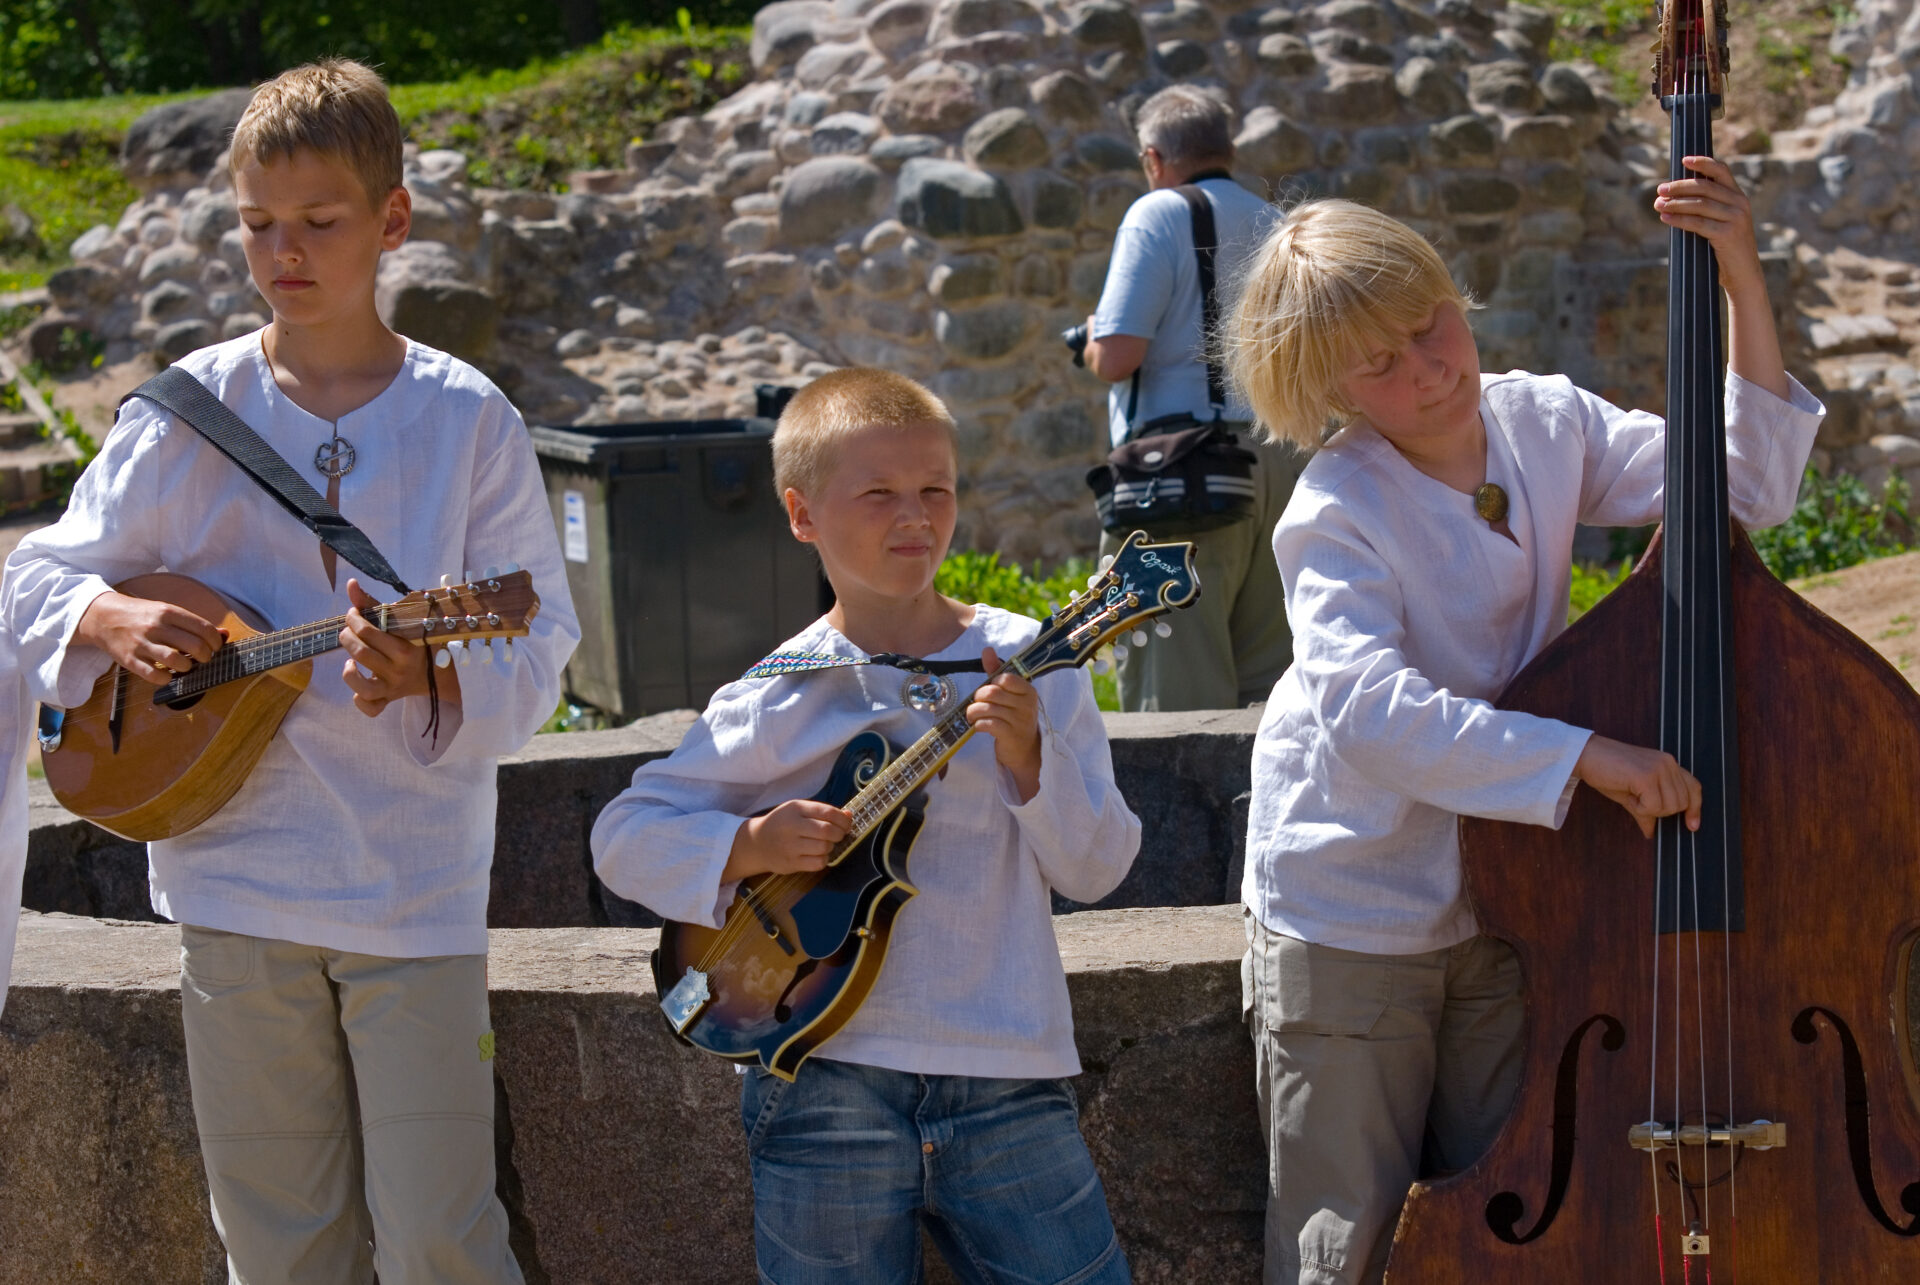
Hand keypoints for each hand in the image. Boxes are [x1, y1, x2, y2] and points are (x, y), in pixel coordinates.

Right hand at [75, 590, 224, 684]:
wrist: (103, 617)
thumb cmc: (142, 616)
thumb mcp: (167, 611)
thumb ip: (194, 623)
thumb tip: (225, 634)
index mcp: (167, 612)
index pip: (203, 628)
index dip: (216, 641)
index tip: (215, 647)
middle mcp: (155, 627)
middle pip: (194, 646)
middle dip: (206, 656)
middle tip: (203, 658)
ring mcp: (141, 644)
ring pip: (176, 661)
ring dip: (188, 667)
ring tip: (186, 665)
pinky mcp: (129, 660)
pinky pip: (154, 676)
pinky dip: (166, 679)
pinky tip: (168, 675)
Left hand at [339, 578, 457, 716]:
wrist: (438, 675)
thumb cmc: (416, 642)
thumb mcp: (401, 622)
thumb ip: (373, 604)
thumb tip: (350, 584)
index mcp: (405, 648)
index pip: (370, 630)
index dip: (354, 618)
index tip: (354, 613)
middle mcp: (399, 670)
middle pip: (361, 653)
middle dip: (347, 636)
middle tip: (349, 630)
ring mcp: (393, 688)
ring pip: (362, 686)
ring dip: (349, 671)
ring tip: (351, 660)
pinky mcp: (387, 700)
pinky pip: (370, 708)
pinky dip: (359, 700)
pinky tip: (359, 681)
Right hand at [723, 799, 850, 881]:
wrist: (756, 843)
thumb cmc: (782, 823)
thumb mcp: (798, 810)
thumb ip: (822, 811)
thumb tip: (849, 816)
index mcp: (795, 809)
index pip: (827, 812)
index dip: (843, 819)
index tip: (846, 824)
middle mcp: (792, 826)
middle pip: (828, 831)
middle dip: (840, 834)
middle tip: (839, 835)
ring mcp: (790, 847)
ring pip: (824, 848)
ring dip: (831, 846)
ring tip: (826, 844)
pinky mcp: (790, 864)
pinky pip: (818, 863)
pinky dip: (824, 859)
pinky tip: (818, 854)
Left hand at [968, 646, 1041, 802]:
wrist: (1024, 749)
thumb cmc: (1013, 717)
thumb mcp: (1008, 693)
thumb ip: (996, 671)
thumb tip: (987, 649)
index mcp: (1028, 691)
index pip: (1004, 678)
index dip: (991, 683)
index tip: (990, 691)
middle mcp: (1027, 705)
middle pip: (991, 692)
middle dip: (978, 698)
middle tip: (976, 704)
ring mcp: (1020, 721)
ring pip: (986, 708)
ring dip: (973, 712)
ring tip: (973, 716)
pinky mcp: (1010, 736)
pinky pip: (987, 724)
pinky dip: (978, 724)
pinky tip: (979, 726)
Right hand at [1574, 735, 1701, 839]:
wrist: (1585, 755)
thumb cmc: (1605, 772)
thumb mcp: (1631, 793)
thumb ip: (1646, 810)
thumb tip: (1651, 832)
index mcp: (1667, 763)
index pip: (1694, 788)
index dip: (1695, 808)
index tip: (1692, 826)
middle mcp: (1668, 763)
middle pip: (1681, 803)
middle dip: (1660, 811)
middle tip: (1637, 800)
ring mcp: (1659, 768)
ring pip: (1669, 807)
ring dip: (1649, 809)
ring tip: (1631, 795)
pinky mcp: (1646, 776)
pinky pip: (1653, 806)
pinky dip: (1640, 808)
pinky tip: (1628, 795)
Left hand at [1654, 156, 1763, 297]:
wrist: (1743, 275)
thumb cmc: (1725, 250)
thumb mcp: (1720, 223)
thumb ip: (1707, 209)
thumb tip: (1674, 197)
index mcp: (1738, 197)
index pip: (1721, 171)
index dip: (1703, 163)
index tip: (1683, 160)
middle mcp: (1740, 203)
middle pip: (1705, 187)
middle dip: (1679, 186)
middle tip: (1660, 189)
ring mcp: (1736, 218)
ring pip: (1700, 204)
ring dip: (1675, 202)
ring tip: (1657, 204)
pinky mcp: (1728, 234)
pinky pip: (1698, 223)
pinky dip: (1679, 219)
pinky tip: (1665, 217)